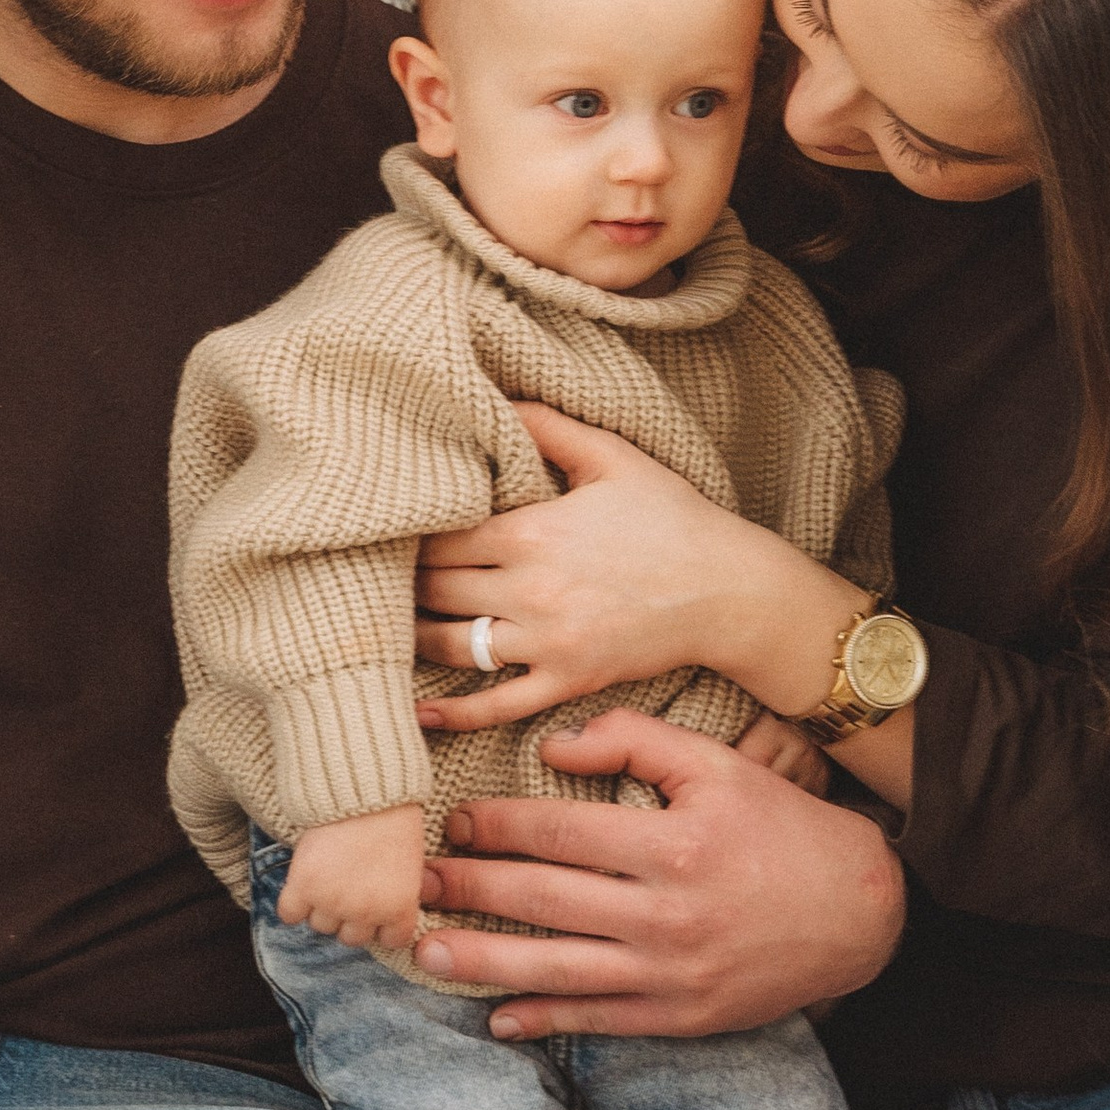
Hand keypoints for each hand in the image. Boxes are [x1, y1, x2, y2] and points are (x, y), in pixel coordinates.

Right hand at [279, 804, 428, 949]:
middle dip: (349, 916)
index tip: (376, 907)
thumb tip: (388, 916)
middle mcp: (366, 913)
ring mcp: (332, 902)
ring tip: (325, 878)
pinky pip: (289, 914)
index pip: (391, 941)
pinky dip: (292, 904)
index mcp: (399, 908)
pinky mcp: (303, 887)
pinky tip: (300, 885)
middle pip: (350, 937)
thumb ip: (399, 895)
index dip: (382, 924)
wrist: (363, 788)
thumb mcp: (411, 863)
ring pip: (320, 925)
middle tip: (347, 888)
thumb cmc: (394, 818)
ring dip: (320, 907)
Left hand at [415, 712, 903, 1041]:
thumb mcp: (720, 764)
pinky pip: (599, 1020)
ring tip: (427, 951)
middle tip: (412, 884)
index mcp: (672, 844)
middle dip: (470, 891)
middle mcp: (666, 913)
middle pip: (544, 900)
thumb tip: (553, 747)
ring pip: (557, 969)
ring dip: (484, 960)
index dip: (498, 825)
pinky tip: (498, 1017)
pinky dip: (546, 1020)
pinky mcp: (681, 1015)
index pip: (560, 831)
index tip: (453, 821)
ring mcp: (671, 972)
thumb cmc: (781, 827)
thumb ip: (636, 742)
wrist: (860, 911)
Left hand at [416, 404, 867, 719]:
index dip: (409, 533)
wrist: (730, 589)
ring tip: (389, 625)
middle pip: (434, 589)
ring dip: (414, 635)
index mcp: (531, 532)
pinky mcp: (567, 680)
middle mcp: (529, 591)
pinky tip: (419, 712)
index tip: (391, 530)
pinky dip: (454, 713)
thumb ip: (548, 425)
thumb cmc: (673, 517)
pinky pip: (496, 704)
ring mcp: (547, 642)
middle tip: (378, 576)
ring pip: (451, 644)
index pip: (439, 536)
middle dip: (404, 581)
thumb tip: (495, 396)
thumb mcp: (613, 456)